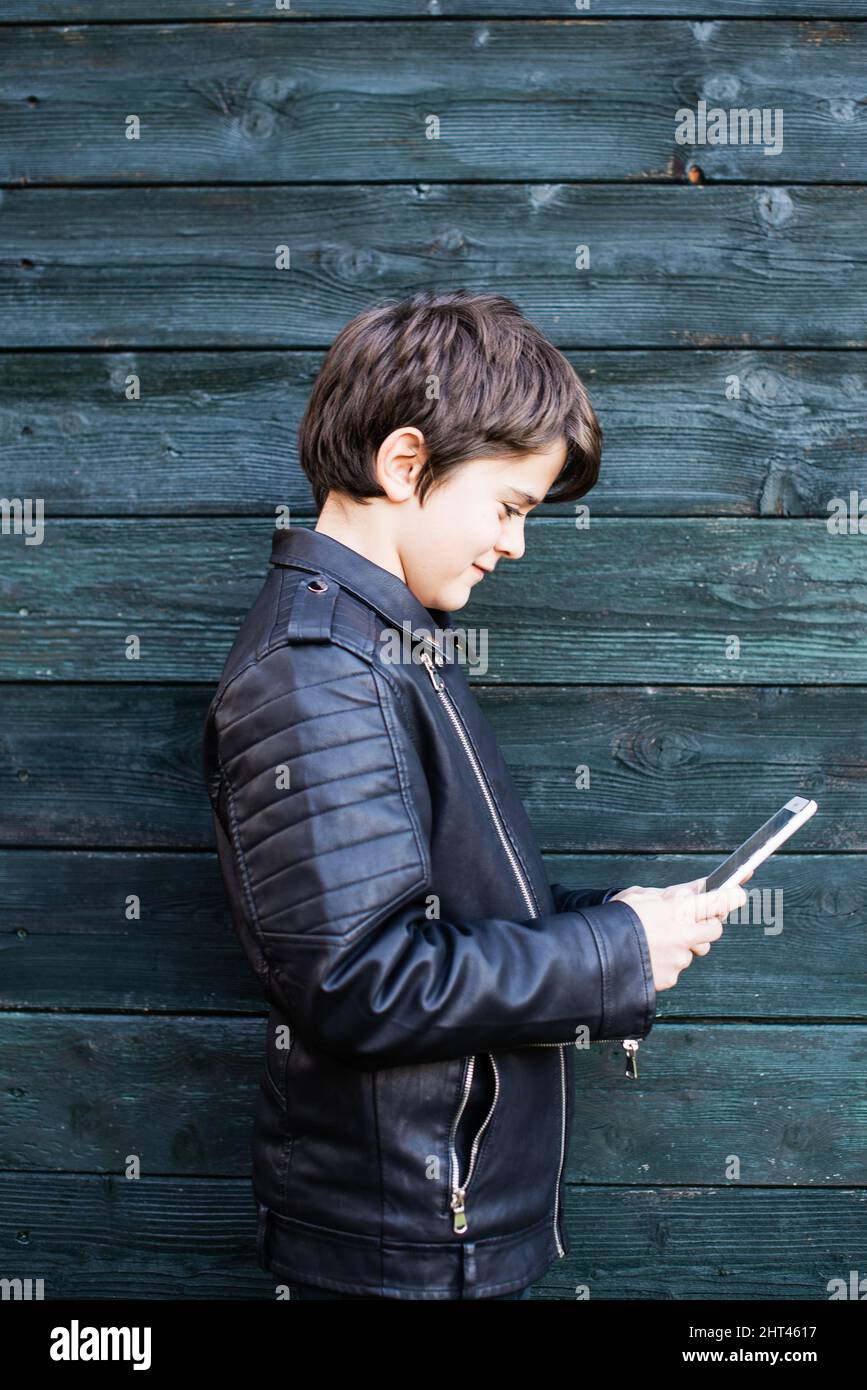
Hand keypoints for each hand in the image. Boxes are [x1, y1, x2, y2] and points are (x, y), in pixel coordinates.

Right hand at [610, 879, 748, 991]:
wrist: (595, 955)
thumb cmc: (615, 919)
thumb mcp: (640, 895)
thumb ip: (670, 895)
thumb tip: (692, 891)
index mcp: (678, 909)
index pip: (719, 901)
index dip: (732, 897)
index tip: (739, 893)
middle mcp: (685, 935)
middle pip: (714, 929)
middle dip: (704, 925)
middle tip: (685, 920)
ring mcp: (679, 959)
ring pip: (692, 950)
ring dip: (680, 945)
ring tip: (653, 940)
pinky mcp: (671, 978)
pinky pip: (676, 968)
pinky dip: (665, 962)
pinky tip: (646, 956)